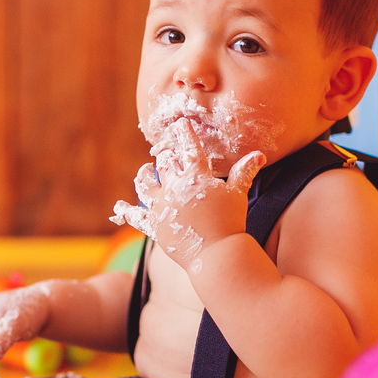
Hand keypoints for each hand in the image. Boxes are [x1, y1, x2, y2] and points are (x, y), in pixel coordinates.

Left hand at [112, 119, 264, 269]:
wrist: (216, 253)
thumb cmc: (231, 222)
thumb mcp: (238, 194)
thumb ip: (244, 172)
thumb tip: (259, 154)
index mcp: (195, 175)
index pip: (189, 148)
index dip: (184, 134)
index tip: (180, 124)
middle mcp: (173, 187)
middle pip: (164, 164)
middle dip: (166, 157)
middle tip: (166, 155)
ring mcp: (161, 206)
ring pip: (145, 184)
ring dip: (143, 175)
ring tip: (143, 171)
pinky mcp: (154, 225)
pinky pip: (136, 216)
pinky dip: (126, 211)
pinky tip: (119, 208)